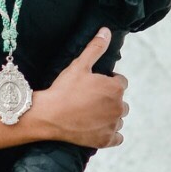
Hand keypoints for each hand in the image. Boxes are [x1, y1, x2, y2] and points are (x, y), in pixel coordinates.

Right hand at [38, 28, 128, 149]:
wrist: (49, 116)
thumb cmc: (64, 89)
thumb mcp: (79, 65)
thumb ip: (95, 48)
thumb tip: (106, 31)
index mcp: (116, 88)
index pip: (120, 82)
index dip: (106, 83)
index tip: (92, 86)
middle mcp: (119, 107)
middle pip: (121, 102)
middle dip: (109, 100)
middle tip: (89, 101)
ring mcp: (113, 125)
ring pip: (119, 119)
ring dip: (110, 117)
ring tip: (90, 114)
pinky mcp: (106, 140)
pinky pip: (117, 137)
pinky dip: (111, 134)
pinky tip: (97, 129)